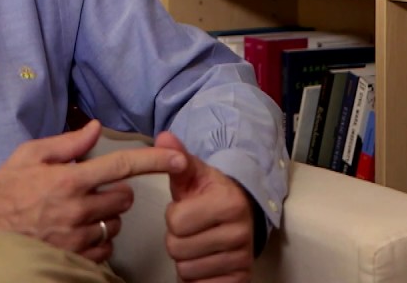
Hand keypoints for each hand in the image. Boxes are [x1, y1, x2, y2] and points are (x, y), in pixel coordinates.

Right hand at [0, 120, 187, 263]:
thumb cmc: (7, 189)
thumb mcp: (31, 155)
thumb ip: (67, 143)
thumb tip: (95, 128)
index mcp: (70, 179)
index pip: (123, 166)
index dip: (156, 162)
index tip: (179, 160)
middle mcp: (78, 208)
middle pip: (125, 198)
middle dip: (117, 192)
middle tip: (94, 190)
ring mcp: (77, 237)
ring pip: (115, 223)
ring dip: (105, 217)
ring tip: (77, 212)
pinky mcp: (75, 258)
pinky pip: (104, 248)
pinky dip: (97, 240)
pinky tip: (76, 231)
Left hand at [154, 132, 254, 282]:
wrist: (240, 214)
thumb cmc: (210, 195)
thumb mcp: (194, 174)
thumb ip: (177, 157)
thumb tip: (164, 137)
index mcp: (228, 202)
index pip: (175, 221)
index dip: (173, 216)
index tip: (188, 209)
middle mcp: (240, 231)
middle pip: (177, 248)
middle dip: (177, 239)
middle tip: (192, 228)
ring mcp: (242, 258)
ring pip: (186, 270)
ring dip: (186, 258)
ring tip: (199, 242)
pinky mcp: (240, 278)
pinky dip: (198, 277)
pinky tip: (206, 260)